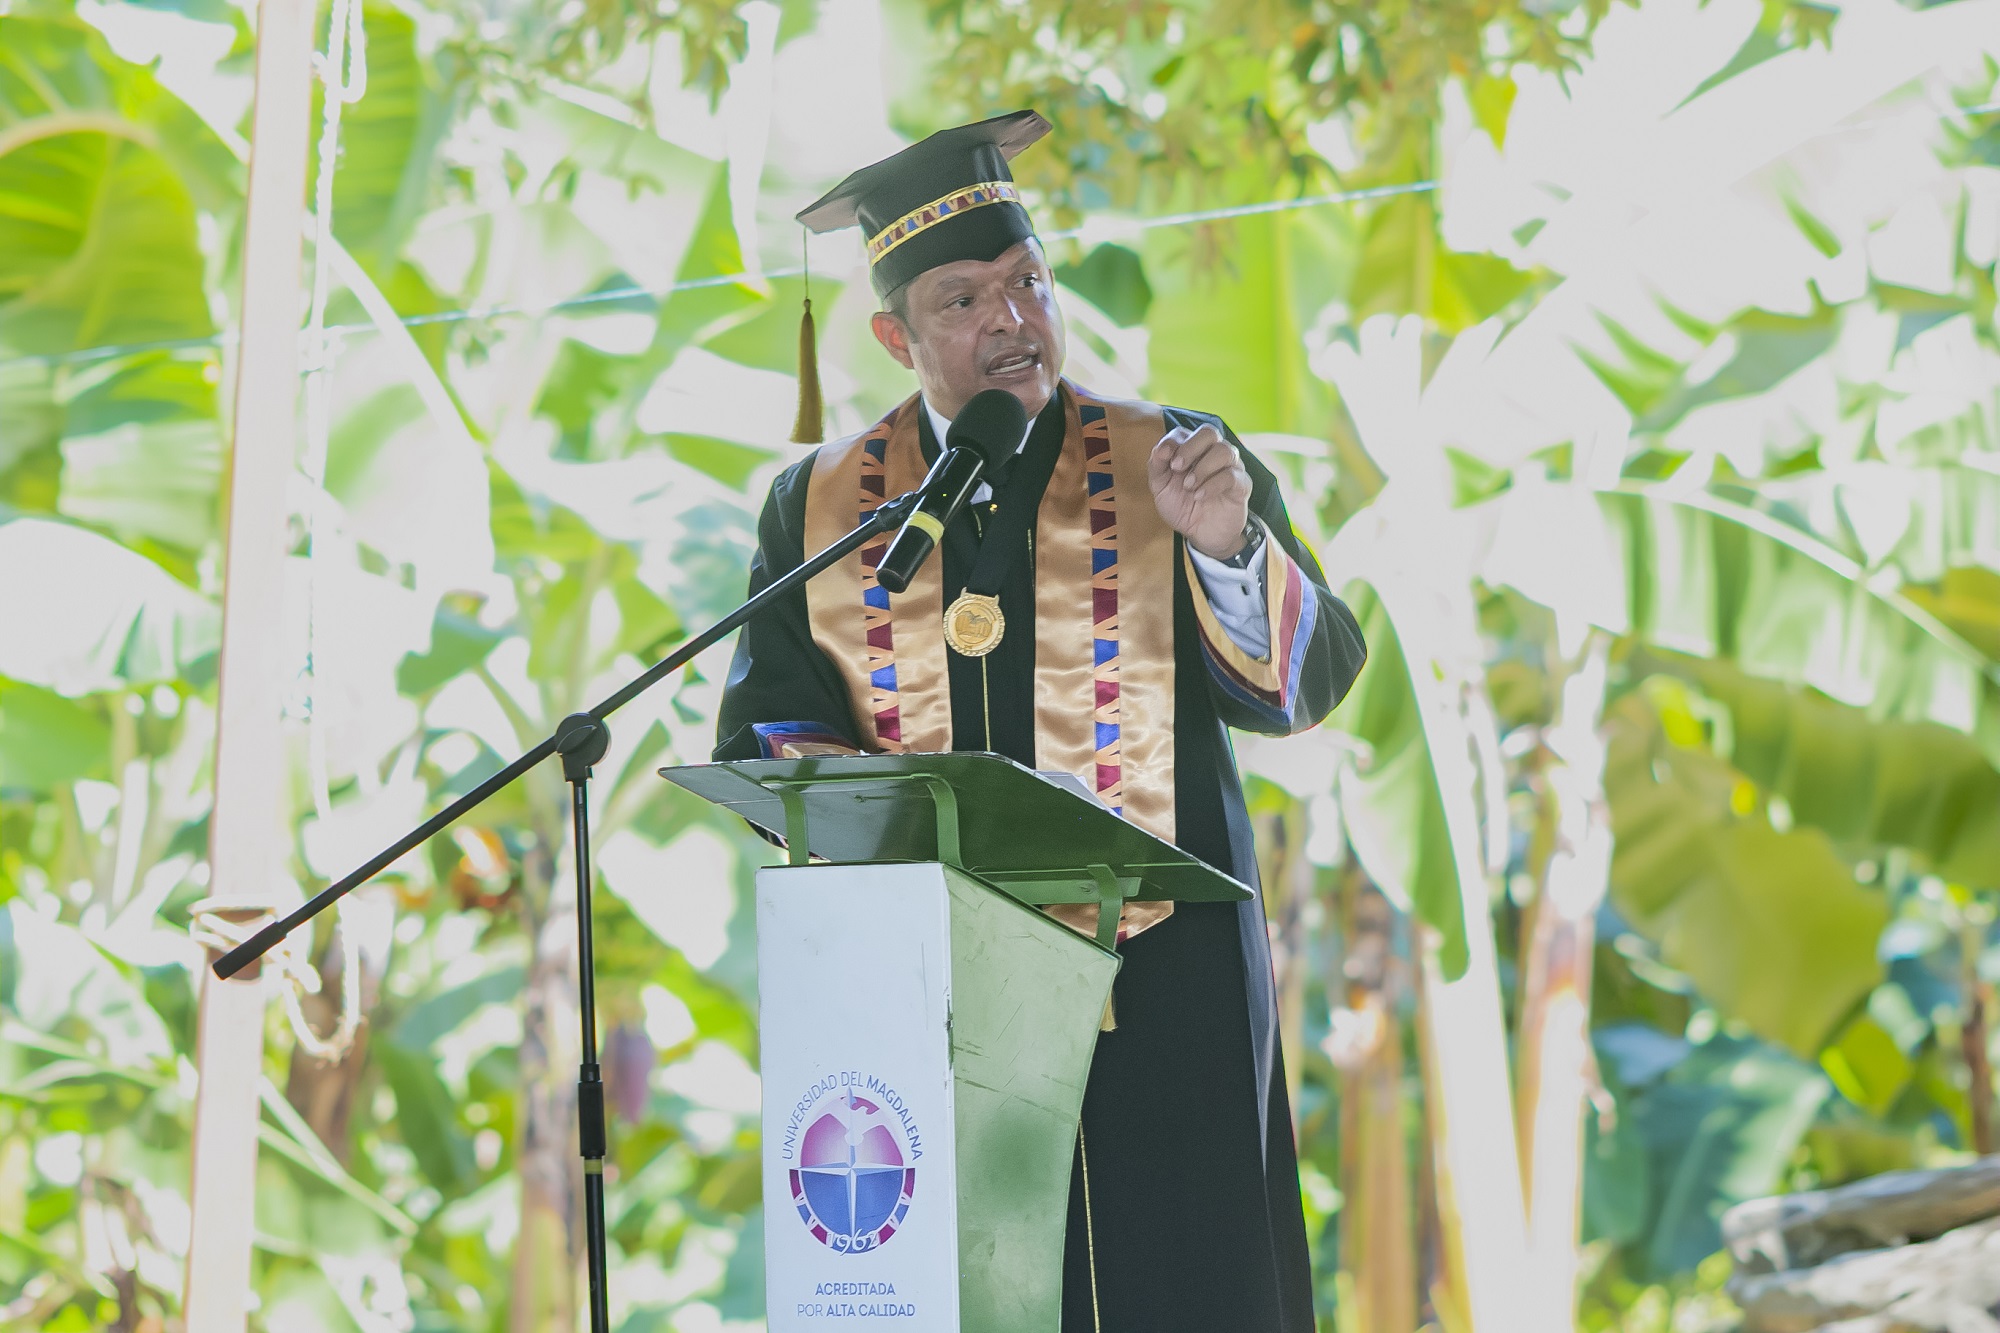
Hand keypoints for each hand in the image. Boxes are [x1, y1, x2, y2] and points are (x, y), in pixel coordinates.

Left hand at [1147, 422, 1251, 558]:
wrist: (1201, 534)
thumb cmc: (1182, 506)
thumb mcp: (1161, 488)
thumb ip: (1157, 466)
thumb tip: (1161, 448)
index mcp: (1191, 450)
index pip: (1184, 432)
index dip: (1173, 441)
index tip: (1164, 457)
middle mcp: (1212, 453)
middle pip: (1209, 432)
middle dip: (1190, 448)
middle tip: (1177, 468)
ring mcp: (1230, 466)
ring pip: (1224, 450)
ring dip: (1202, 468)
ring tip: (1189, 486)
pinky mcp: (1241, 484)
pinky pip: (1231, 475)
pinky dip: (1212, 485)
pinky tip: (1199, 496)